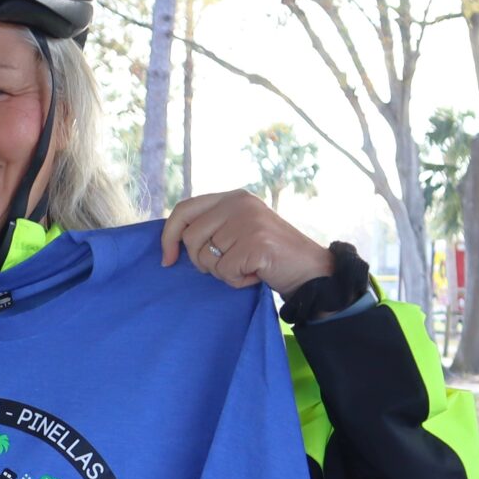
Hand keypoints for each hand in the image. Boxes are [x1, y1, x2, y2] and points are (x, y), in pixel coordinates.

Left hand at [161, 191, 332, 292]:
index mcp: (233, 197)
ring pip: (206, 258)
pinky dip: (237, 281)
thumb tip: (171, 243)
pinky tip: (256, 274)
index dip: (169, 236)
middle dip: (202, 262)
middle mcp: (240, 203)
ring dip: (224, 273)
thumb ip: (212, 227)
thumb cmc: (269, 256)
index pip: (184, 209)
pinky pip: (225, 271)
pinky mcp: (256, 243)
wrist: (311, 270)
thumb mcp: (239, 230)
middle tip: (229, 265)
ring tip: (248, 267)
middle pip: (191, 238)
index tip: (167, 260)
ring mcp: (249, 221)